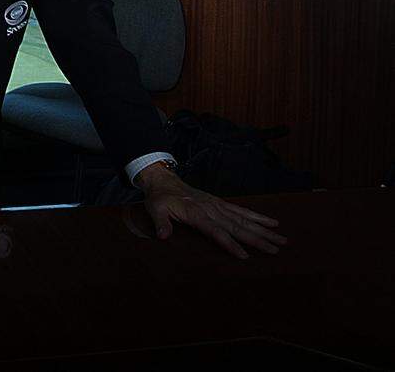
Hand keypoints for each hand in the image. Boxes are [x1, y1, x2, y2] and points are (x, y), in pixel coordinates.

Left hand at [137, 162, 287, 258]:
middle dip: (257, 239)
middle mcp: (212, 210)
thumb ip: (161, 223)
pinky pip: (242, 211)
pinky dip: (258, 217)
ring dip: (264, 230)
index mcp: (197, 214)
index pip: (216, 231)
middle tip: (276, 250)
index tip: (244, 256)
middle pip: (237, 227)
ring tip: (282, 239)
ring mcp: (218, 206)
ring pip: (244, 220)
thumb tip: (163, 237)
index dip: (230, 244)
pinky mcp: (221, 203)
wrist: (164, 180)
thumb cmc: (159, 198)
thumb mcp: (155, 209)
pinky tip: (272, 223)